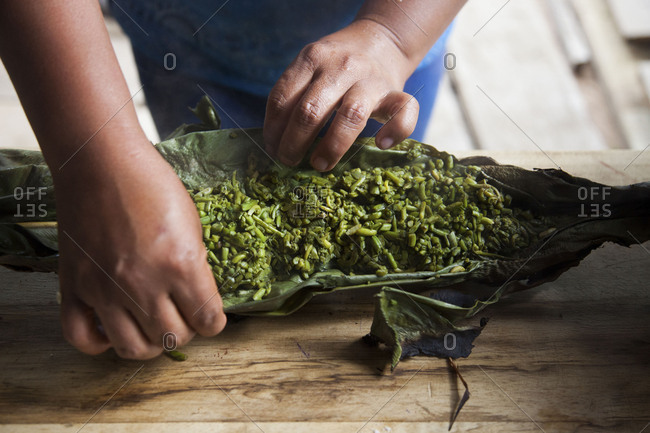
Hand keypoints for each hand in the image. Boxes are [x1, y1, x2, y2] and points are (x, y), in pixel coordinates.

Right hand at [55, 139, 225, 358]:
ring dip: (151, 343)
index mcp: (181, 265)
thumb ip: (194, 265)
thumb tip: (194, 294)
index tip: (209, 314)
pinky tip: (113, 330)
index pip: (208, 321)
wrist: (100, 163)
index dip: (214, 321)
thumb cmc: (151, 185)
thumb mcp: (192, 222)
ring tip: (153, 326)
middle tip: (182, 315)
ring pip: (135, 349)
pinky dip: (100, 344)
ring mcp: (105, 291)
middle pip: (175, 338)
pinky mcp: (75, 288)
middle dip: (186, 331)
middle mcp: (144, 285)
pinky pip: (83, 338)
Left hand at [264, 19, 418, 171]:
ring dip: (331, 146)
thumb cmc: (337, 67)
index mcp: (312, 58)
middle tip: (288, 161)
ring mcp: (371, 79)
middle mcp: (341, 66)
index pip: (283, 98)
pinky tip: (381, 144)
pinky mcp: (396, 92)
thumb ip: (294, 95)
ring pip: (351, 115)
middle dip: (294, 143)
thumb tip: (274, 143)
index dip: (273, 129)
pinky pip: (403, 112)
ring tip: (319, 164)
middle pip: (311, 110)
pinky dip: (395, 131)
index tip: (272, 149)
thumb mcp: (311, 67)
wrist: (382, 41)